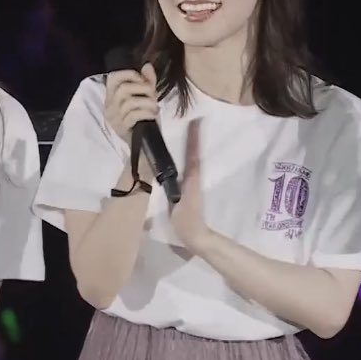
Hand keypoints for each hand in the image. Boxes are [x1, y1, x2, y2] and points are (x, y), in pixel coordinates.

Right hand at [103, 62, 158, 179]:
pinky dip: (147, 112)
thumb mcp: (147, 99)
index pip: (112, 78)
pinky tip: (153, 115)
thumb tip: (147, 66)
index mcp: (111, 98)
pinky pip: (134, 114)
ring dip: (147, 102)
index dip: (128, 74)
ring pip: (129, 102)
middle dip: (143, 89)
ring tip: (154, 107)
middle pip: (123, 89)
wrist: (144, 148)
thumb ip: (147, 82)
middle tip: (153, 95)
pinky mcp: (121, 128)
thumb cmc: (144, 122)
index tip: (142, 79)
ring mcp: (114, 119)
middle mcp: (109, 107)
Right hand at [171, 118, 213, 252]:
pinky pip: (191, 169)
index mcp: (191, 180)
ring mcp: (194, 184)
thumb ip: (170, 193)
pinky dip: (189, 157)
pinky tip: (185, 155)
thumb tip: (162, 179)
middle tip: (194, 122)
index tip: (195, 123)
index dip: (193, 140)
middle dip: (194, 138)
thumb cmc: (185, 223)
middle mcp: (194, 178)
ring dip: (193, 146)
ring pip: (193, 160)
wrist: (198, 237)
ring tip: (190, 132)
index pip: (192, 156)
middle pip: (194, 154)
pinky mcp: (192, 190)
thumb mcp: (174, 207)